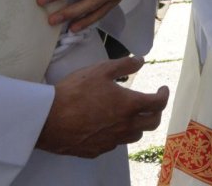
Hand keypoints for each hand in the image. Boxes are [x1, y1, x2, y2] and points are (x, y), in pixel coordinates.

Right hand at [36, 56, 168, 157]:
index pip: (158, 103)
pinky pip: (115, 144)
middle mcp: (125, 126)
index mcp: (129, 106)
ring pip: (135, 135)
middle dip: (156, 112)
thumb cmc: (74, 92)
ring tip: (131, 115)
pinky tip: (109, 126)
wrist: (47, 119)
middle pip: (152, 123)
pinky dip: (118, 134)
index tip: (162, 89)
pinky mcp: (96, 151)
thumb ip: (124, 65)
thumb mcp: (100, 70)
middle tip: (151, 103)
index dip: (164, 95)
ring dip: (138, 125)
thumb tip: (141, 61)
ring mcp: (111, 141)